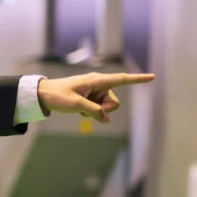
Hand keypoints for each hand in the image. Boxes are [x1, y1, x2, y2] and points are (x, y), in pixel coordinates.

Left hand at [36, 72, 154, 122]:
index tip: (153, 77)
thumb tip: (106, 119)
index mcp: (97, 80)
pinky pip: (99, 110)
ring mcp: (95, 92)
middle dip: (104, 110)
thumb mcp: (76, 105)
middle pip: (114, 103)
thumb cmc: (58, 96)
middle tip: (85, 109)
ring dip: (95, 112)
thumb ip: (93, 111)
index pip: (122, 79)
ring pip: (107, 108)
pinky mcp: (91, 98)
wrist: (44, 95)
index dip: (138, 79)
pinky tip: (78, 108)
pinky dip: (91, 112)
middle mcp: (99, 84)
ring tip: (79, 107)